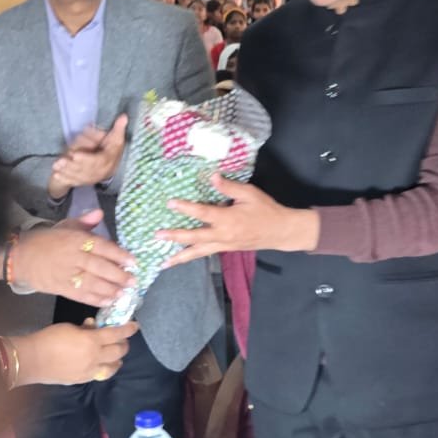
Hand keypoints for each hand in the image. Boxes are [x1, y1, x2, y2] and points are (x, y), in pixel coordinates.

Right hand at [12, 212, 136, 305]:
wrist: (20, 257)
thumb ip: (84, 221)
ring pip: (92, 283)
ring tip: (124, 294)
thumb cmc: (46, 240)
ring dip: (110, 290)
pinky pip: (80, 295)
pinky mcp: (60, 288)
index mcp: (75, 239)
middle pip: (99, 267)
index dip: (118, 254)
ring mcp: (66, 274)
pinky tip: (108, 302)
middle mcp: (73, 257)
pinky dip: (95, 300)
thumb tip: (100, 214)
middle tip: (133, 282)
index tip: (133, 261)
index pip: (101, 246)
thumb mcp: (64, 226)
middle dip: (118, 275)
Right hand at [12, 319, 138, 385]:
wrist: (33, 360)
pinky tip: (102, 365)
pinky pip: (101, 374)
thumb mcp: (69, 327)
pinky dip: (106, 368)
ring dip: (117, 359)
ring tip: (116, 355)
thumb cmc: (49, 338)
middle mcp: (96, 357)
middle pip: (119, 351)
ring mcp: (90, 371)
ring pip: (113, 366)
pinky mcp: (83, 379)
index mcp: (92, 341)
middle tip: (123, 339)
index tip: (135, 325)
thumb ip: (85, 328)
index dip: (128, 329)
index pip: (117, 334)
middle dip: (124, 344)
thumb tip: (93, 326)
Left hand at [47, 115, 128, 196]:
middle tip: (60, 161)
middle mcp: (100, 172)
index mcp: (108, 160)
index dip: (86, 159)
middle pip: (86, 170)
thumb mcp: (115, 138)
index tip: (74, 155)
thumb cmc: (110, 149)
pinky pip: (72, 181)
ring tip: (57, 166)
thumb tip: (124, 117)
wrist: (105, 168)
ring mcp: (90, 178)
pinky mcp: (81, 181)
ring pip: (78, 176)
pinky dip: (64, 179)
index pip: (98, 161)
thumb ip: (118, 128)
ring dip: (66, 172)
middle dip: (73, 166)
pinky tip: (55, 175)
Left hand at [157, 175, 319, 267]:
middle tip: (157, 235)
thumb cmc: (265, 210)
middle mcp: (222, 235)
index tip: (170, 203)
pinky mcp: (225, 249)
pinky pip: (205, 254)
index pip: (202, 213)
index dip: (185, 208)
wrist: (280, 232)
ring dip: (179, 257)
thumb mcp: (249, 194)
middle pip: (194, 238)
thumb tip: (211, 176)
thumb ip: (229, 186)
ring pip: (198, 252)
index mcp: (227, 219)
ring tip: (163, 262)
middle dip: (175, 237)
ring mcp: (223, 245)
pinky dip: (192, 257)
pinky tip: (181, 259)